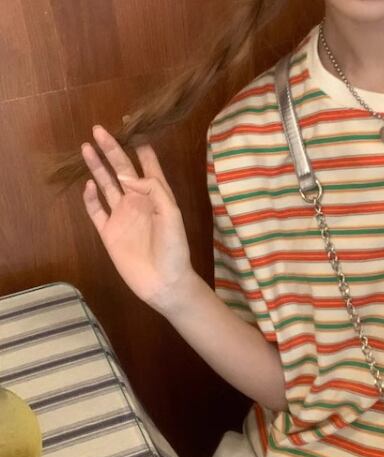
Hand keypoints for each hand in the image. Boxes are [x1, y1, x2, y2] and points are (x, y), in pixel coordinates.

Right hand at [81, 125, 197, 312]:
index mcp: (157, 196)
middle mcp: (137, 201)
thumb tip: (130, 175)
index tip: (132, 126)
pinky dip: (90, 197)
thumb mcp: (171, 215)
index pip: (148, 166)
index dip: (141, 147)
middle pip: (122, 170)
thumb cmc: (174, 248)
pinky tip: (88, 183)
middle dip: (111, 149)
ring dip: (97, 166)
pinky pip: (96, 210)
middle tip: (98, 129)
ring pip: (106, 185)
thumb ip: (154, 191)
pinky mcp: (108, 231)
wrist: (163, 281)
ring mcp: (122, 216)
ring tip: (86, 146)